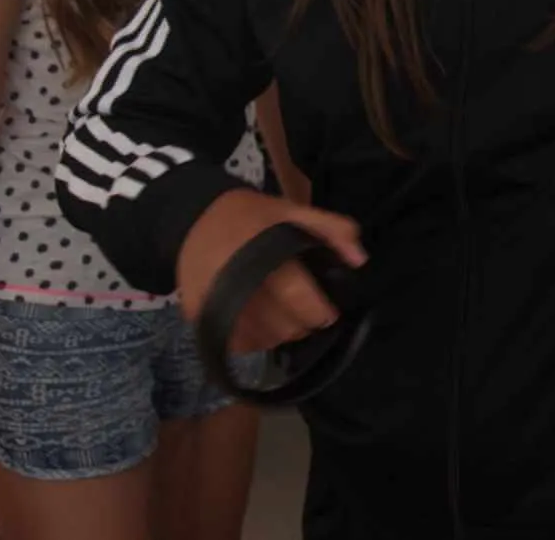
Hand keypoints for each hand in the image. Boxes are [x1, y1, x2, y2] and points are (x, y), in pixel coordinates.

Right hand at [177, 189, 366, 352]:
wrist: (195, 217)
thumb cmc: (252, 216)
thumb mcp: (293, 210)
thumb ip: (332, 229)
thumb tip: (359, 260)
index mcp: (262, 253)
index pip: (296, 296)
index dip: (319, 311)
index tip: (329, 313)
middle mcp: (235, 281)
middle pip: (281, 327)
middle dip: (302, 324)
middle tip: (304, 311)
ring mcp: (213, 302)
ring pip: (261, 341)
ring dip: (279, 334)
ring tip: (283, 315)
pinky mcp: (198, 316)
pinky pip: (237, 345)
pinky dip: (254, 340)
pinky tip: (260, 322)